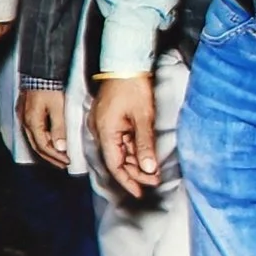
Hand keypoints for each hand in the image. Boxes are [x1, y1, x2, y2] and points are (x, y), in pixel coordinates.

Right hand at [19, 87, 75, 171]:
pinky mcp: (24, 111)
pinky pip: (31, 131)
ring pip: (33, 139)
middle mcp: (24, 121)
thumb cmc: (49, 87)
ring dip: (45, 149)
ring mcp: (23, 116)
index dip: (55, 156)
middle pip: (36, 146)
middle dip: (50, 157)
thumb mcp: (57, 108)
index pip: (43, 146)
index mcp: (32, 122)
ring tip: (57, 155)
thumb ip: (59, 128)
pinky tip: (48, 140)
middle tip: (62, 164)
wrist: (40, 71)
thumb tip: (60, 147)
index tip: (67, 161)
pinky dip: (41, 139)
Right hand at [90, 75, 159, 196]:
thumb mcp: (143, 118)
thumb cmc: (133, 87)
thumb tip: (148, 169)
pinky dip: (132, 149)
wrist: (125, 63)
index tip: (140, 193)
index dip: (127, 181)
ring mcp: (104, 124)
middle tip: (154, 180)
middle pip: (116, 159)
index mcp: (105, 131)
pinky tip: (145, 155)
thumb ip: (144, 145)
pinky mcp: (109, 119)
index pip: (114, 164)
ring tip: (154, 170)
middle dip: (135, 172)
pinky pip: (119, 140)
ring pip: (119, 150)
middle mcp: (100, 130)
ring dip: (135, 161)